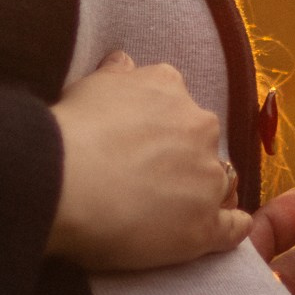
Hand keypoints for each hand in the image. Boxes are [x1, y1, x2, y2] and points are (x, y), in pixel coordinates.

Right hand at [49, 50, 248, 269]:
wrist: (61, 180)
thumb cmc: (70, 132)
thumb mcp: (91, 85)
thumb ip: (116, 74)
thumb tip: (124, 62)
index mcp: (169, 87)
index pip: (180, 106)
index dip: (166, 130)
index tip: (150, 146)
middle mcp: (199, 126)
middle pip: (204, 144)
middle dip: (187, 160)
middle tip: (155, 181)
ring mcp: (206, 177)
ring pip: (222, 183)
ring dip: (206, 194)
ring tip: (180, 212)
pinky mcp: (205, 226)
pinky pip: (233, 227)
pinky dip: (232, 228)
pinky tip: (222, 232)